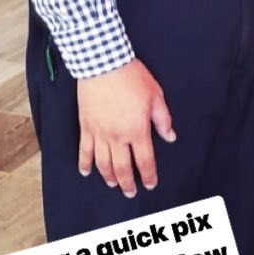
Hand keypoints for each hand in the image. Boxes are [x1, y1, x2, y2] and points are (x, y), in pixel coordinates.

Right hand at [77, 60, 175, 195]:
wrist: (103, 63)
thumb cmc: (131, 77)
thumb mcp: (155, 95)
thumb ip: (163, 119)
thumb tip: (169, 137)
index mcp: (137, 130)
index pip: (145, 161)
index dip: (148, 175)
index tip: (150, 184)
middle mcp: (117, 136)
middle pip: (122, 168)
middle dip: (128, 183)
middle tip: (131, 191)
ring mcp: (99, 133)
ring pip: (103, 163)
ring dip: (108, 177)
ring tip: (113, 184)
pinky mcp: (86, 126)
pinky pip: (84, 150)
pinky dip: (84, 163)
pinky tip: (86, 172)